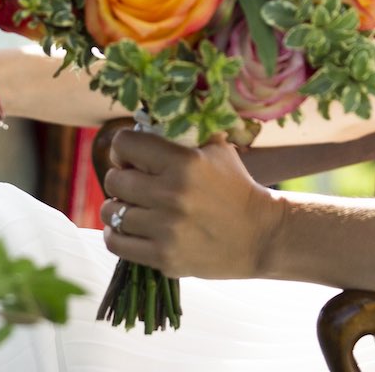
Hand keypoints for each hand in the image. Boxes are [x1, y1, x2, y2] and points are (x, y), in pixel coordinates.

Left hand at [99, 131, 282, 280]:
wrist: (262, 236)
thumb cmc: (236, 187)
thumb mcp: (217, 149)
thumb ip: (185, 132)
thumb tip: (148, 117)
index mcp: (183, 162)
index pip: (124, 144)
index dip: (123, 148)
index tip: (130, 156)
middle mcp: (172, 195)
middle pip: (114, 180)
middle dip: (120, 178)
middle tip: (132, 182)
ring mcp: (167, 229)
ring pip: (111, 212)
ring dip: (117, 207)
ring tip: (131, 207)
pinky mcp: (165, 257)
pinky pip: (116, 243)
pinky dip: (116, 235)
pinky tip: (127, 229)